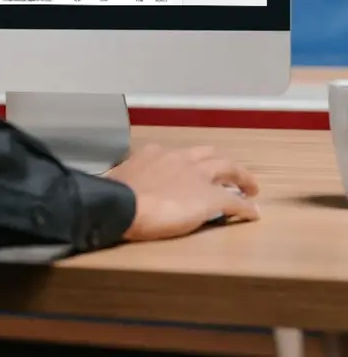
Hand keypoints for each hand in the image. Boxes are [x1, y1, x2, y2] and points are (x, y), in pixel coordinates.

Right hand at [105, 144, 260, 241]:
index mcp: (156, 153)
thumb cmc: (115, 193)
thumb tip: (117, 185)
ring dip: (241, 177)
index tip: (190, 170)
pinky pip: (234, 202)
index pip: (176, 154)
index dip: (188, 163)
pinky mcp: (210, 198)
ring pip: (228, 169)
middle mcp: (180, 158)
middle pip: (209, 155)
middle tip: (231, 174)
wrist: (124, 205)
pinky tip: (253, 214)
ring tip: (250, 187)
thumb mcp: (118, 178)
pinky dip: (245, 207)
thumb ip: (127, 178)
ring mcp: (197, 177)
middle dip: (222, 163)